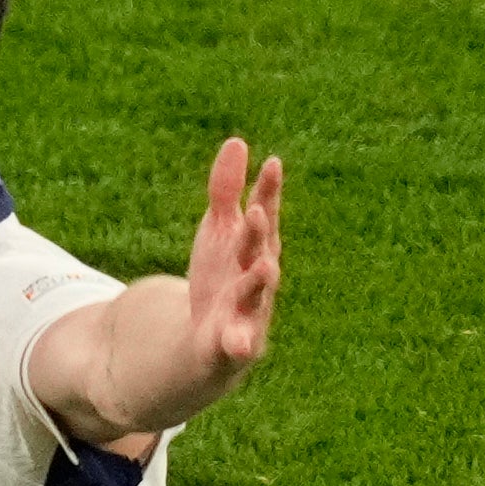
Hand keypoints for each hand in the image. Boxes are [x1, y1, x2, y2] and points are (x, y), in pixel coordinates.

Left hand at [184, 136, 283, 370]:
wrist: (212, 340)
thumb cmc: (223, 277)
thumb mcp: (218, 232)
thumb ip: (225, 191)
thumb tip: (237, 141)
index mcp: (256, 246)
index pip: (264, 213)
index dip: (269, 190)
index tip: (271, 163)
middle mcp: (259, 275)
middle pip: (260, 251)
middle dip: (258, 233)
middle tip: (255, 212)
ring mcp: (250, 309)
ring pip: (255, 295)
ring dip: (259, 281)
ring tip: (263, 267)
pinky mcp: (235, 343)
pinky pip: (241, 344)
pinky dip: (241, 343)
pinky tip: (237, 344)